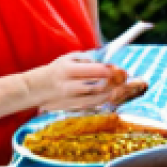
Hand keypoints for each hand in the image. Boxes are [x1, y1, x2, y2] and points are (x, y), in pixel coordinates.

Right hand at [32, 54, 147, 112]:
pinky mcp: (74, 108)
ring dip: (115, 94)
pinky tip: (115, 95)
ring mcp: (72, 99)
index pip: (96, 71)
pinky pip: (95, 104)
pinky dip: (107, 100)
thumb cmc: (57, 70)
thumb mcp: (69, 59)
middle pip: (100, 87)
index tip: (123, 71)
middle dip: (117, 84)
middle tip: (130, 81)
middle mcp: (70, 86)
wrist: (36, 89)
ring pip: (99, 98)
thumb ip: (88, 60)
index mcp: (69, 70)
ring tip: (127, 88)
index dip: (112, 72)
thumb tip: (109, 65)